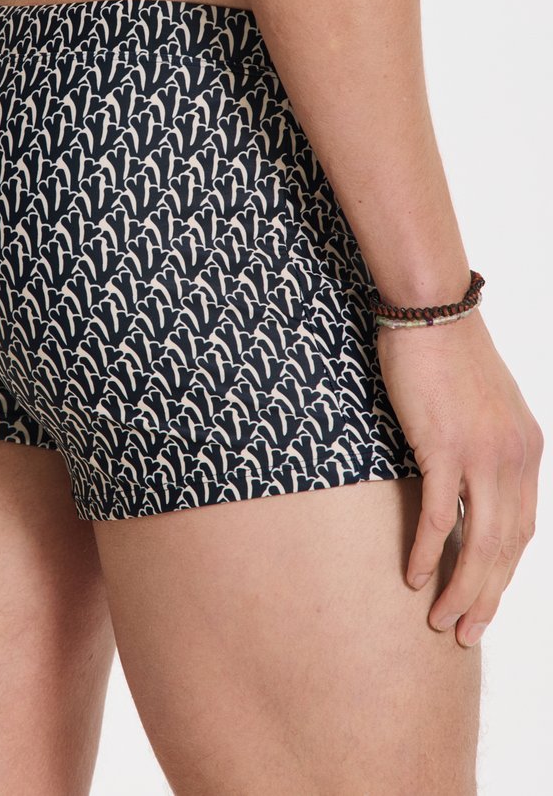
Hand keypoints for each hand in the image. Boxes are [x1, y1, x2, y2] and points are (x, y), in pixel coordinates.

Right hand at [377, 308, 543, 646]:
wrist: (432, 309)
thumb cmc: (448, 353)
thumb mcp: (485, 407)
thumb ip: (487, 446)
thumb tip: (468, 482)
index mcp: (526, 450)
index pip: (522, 528)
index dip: (504, 573)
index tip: (486, 600)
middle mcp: (514, 458)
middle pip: (506, 547)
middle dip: (488, 597)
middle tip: (467, 631)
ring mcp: (481, 454)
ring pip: (479, 542)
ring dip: (462, 588)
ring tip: (443, 621)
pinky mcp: (444, 446)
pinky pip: (437, 514)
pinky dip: (428, 552)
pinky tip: (415, 577)